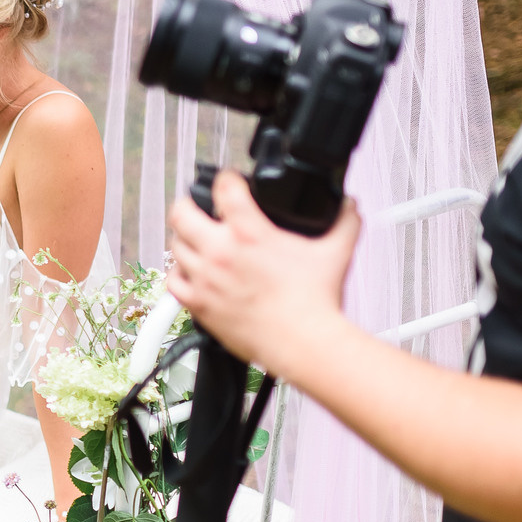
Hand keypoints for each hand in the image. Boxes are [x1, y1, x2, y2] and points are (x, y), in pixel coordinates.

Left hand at [165, 170, 360, 372]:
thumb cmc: (315, 303)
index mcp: (250, 232)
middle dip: (191, 205)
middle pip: (182, 212)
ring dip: (185, 239)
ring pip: (175, 245)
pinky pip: (173, 281)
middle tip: (200, 208)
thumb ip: (345, 221)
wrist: (303, 342)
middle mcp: (220, 252)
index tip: (231, 182)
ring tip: (197, 239)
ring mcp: (205, 278)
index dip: (227, 178)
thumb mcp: (337, 251)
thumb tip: (348, 205)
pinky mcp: (199, 304)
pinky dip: (179, 273)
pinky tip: (191, 272)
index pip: (224, 187)